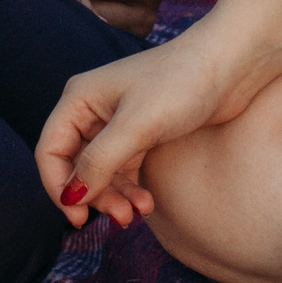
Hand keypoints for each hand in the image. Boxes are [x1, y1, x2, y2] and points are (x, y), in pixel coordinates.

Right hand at [36, 37, 226, 229]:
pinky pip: (124, 170)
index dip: (58, 187)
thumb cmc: (182, 82)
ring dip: (115, 197)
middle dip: (94, 196)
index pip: (51, 152)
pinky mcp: (142, 133)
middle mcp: (93, 111)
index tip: (80, 217)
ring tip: (140, 214)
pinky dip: (131, 190)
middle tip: (122, 218)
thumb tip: (70, 198)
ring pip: (101, 172)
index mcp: (79, 99)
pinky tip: (147, 203)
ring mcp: (117, 123)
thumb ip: (99, 162)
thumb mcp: (136, 126)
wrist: (231, 65)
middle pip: (76, 166)